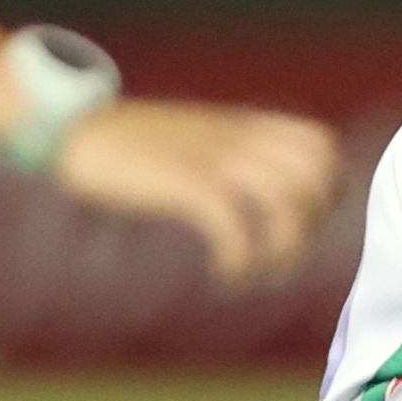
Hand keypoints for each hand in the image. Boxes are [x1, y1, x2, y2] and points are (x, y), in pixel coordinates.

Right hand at [53, 100, 344, 287]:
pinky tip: (226, 276)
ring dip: (282, 253)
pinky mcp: (186, 181)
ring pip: (288, 203)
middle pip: (318, 177)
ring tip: (254, 273)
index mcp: (246, 124)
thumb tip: (273, 189)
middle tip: (276, 253)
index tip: (297, 223)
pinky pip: (237, 225)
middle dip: (310, 226)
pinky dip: (241, 262)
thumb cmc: (133, 144)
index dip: (328, 191)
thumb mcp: (199, 140)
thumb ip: (238, 154)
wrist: (73, 126)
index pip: (324, 146)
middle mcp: (240, 137)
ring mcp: (215, 157)